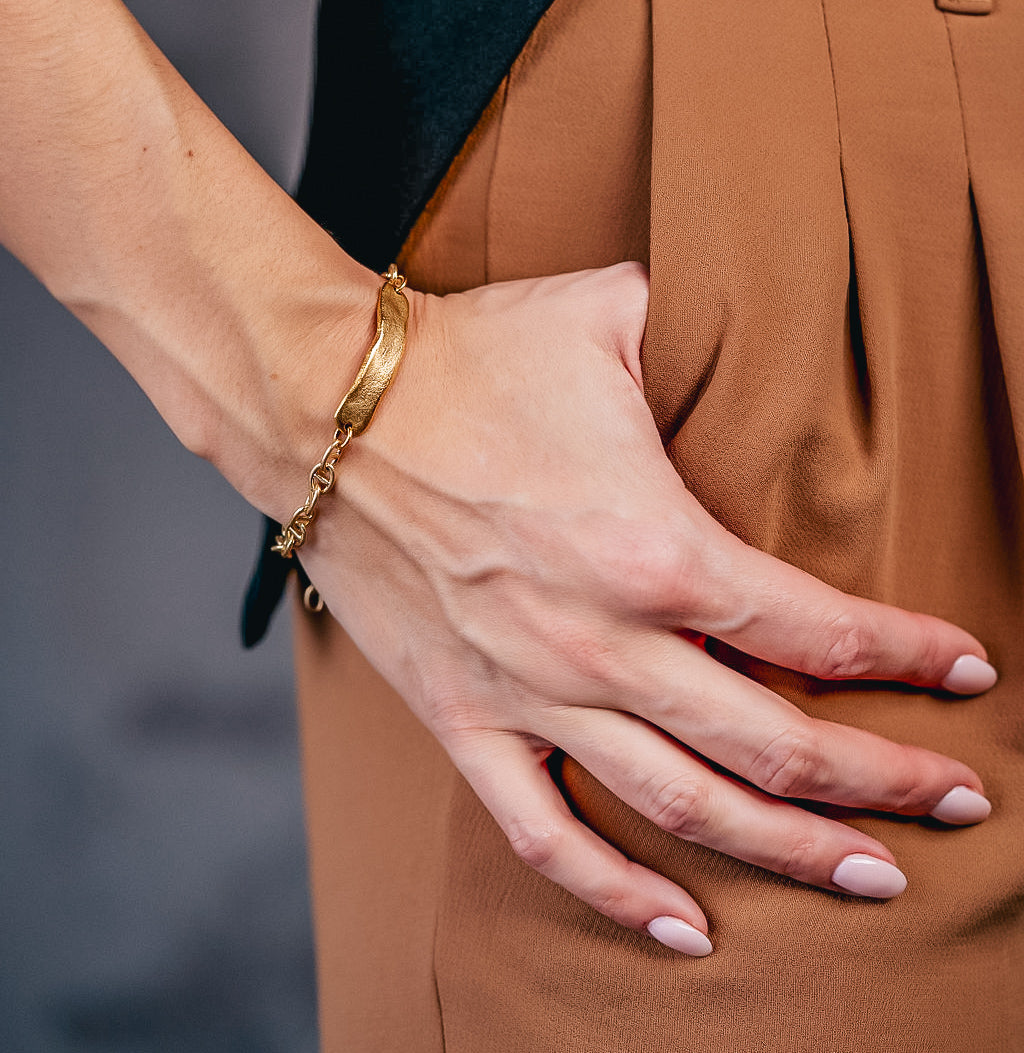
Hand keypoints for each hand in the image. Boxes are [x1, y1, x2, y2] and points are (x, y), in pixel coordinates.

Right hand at [295, 262, 995, 955]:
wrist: (324, 407)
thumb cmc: (468, 357)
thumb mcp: (606, 312)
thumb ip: (705, 324)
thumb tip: (762, 314)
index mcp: (657, 548)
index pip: (819, 630)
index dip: (910, 656)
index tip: (966, 669)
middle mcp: (606, 641)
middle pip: (776, 744)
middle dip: (886, 781)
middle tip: (960, 800)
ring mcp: (531, 691)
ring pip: (685, 807)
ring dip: (790, 853)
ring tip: (871, 881)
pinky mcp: (462, 717)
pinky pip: (541, 833)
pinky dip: (614, 894)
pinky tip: (683, 929)